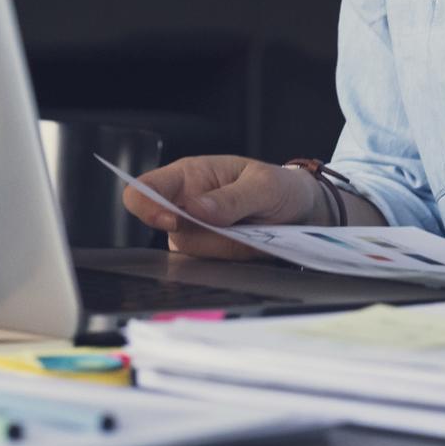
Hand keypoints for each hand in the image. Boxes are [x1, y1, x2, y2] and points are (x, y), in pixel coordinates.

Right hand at [120, 155, 324, 261]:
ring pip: (194, 256)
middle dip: (212, 237)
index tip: (174, 221)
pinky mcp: (209, 257)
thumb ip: (232, 197)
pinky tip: (251, 246)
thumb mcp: (265, 185)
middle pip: (173, 233)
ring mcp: (195, 235)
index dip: (148, 207)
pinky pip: (211, 269)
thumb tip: (195, 209)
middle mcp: (184, 206)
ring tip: (254, 230)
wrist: (300, 212)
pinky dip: (234, 262)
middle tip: (246, 223)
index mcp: (188, 176)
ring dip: (228, 250)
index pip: (144, 190)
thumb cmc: (278, 188)